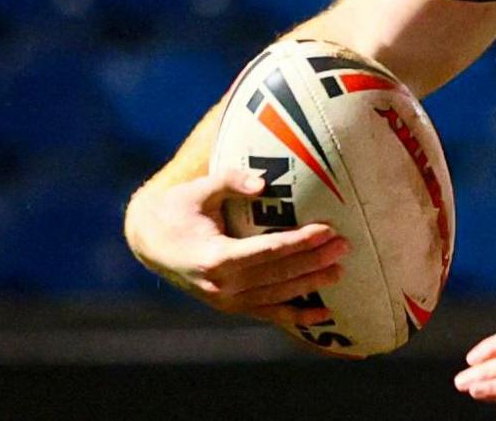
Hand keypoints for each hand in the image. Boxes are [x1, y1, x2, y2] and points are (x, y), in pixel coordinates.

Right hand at [123, 168, 349, 327]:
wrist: (150, 243)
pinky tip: (323, 314)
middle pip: (277, 275)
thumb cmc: (178, 209)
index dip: (299, 242)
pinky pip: (267, 313)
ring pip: (276, 296)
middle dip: (313, 261)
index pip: (266, 251)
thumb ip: (230, 180)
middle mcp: (220, 285)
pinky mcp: (230, 306)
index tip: (327, 230)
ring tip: (340, 271)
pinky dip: (295, 316)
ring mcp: (225, 300)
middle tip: (344, 246)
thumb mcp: (199, 189)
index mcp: (213, 256)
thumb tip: (263, 182)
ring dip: (310, 285)